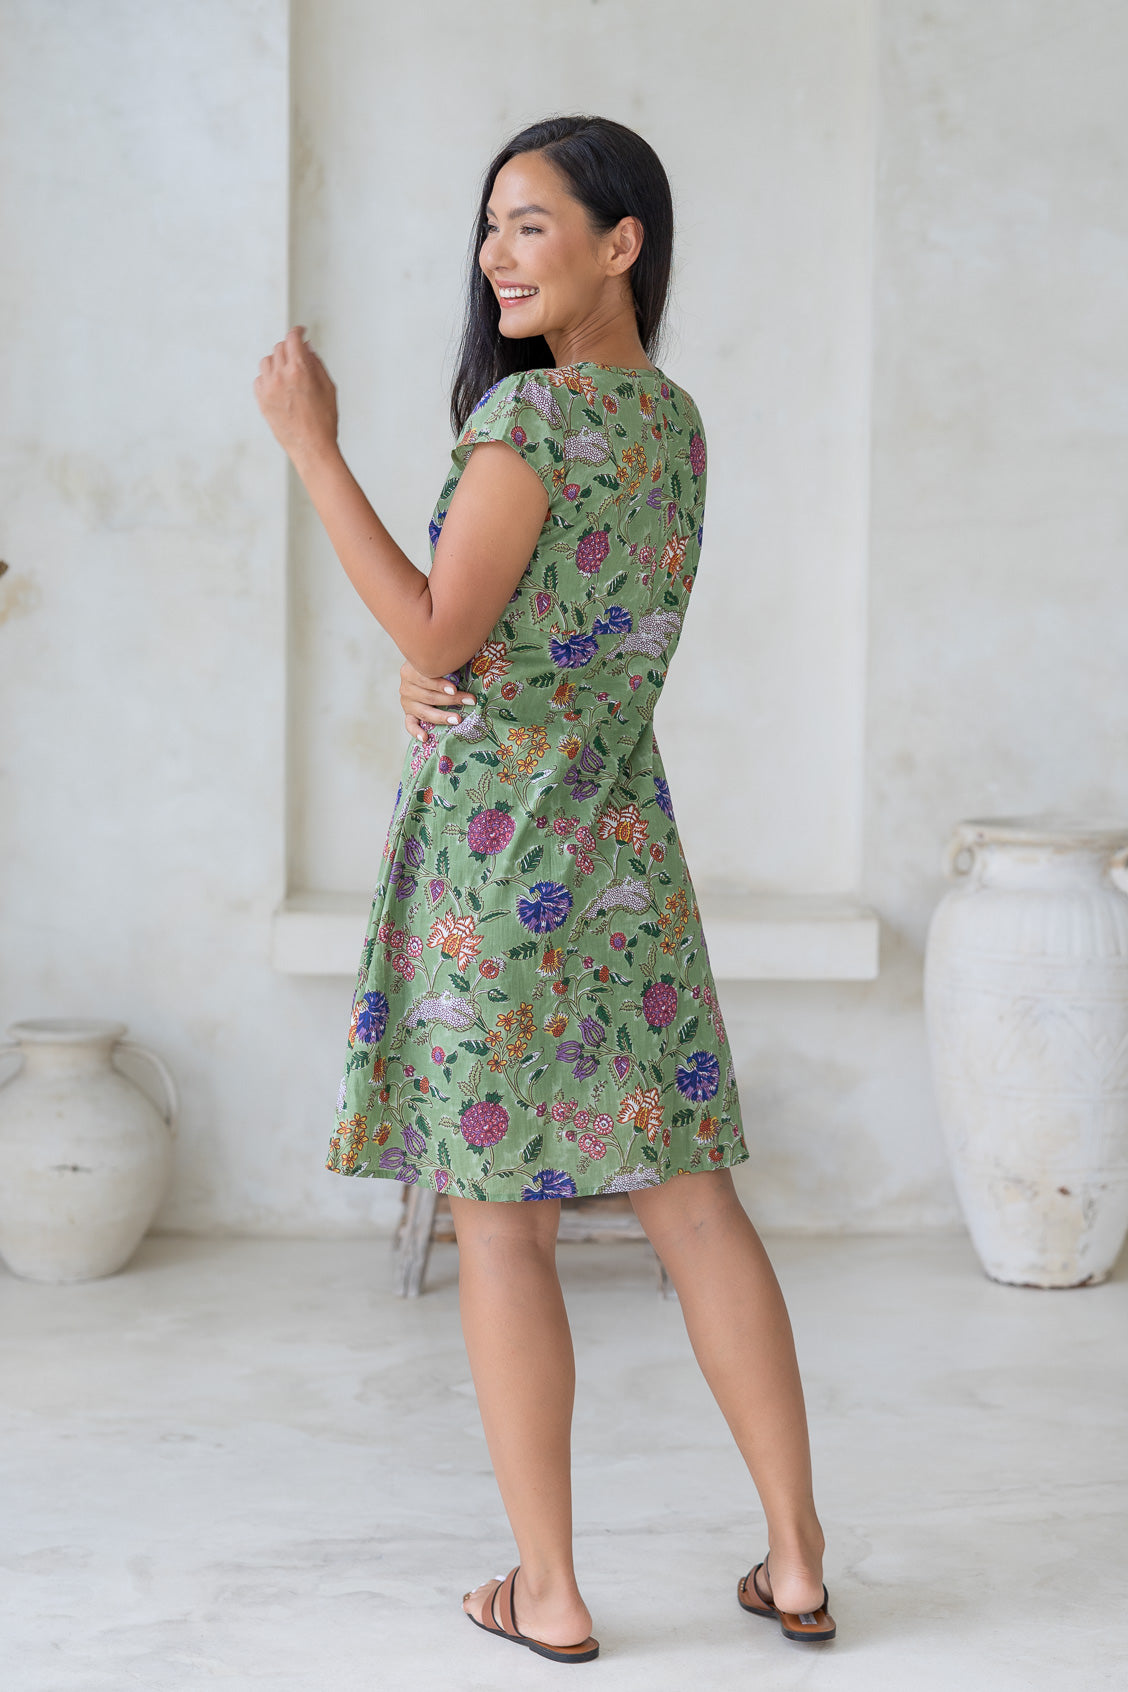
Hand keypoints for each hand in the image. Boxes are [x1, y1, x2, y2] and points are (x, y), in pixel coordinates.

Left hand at [253, 326, 337, 464]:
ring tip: (288, 373)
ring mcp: (268, 389)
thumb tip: (306, 347)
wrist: (312, 448)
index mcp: (299, 370)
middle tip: (298, 357)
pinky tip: (279, 387)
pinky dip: (268, 378)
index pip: (293, 339)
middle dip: (289, 349)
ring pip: (267, 362)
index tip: (300, 331)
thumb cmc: (325, 420)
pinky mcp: (261, 401)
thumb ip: (316, 363)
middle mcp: (280, 376)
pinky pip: (259, 379)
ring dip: (277, 362)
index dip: (297, 331)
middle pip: (279, 348)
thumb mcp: (328, 387)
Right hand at [400, 658, 475, 742]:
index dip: (440, 685)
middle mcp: (406, 687)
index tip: (454, 689)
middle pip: (429, 696)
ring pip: (424, 711)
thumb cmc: (436, 665)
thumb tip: (469, 656)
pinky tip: (425, 738)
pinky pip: (410, 724)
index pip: (425, 679)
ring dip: (441, 716)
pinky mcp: (408, 713)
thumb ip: (447, 662)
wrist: (421, 669)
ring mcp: (406, 702)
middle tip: (469, 701)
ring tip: (457, 719)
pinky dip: (416, 732)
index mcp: (410, 671)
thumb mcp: (439, 661)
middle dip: (451, 700)